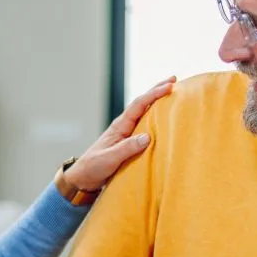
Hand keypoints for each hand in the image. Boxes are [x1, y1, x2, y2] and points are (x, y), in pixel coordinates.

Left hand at [63, 76, 175, 191]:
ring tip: (170, 92)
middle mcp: (123, 126)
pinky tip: (161, 117)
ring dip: (156, 102)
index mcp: (119, 126)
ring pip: (144, 112)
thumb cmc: (93, 167)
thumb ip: (127, 148)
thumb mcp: (110, 158)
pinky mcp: (128, 142)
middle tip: (173, 79)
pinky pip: (144, 124)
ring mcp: (126, 133)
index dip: (154, 94)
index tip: (169, 86)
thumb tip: (147, 137)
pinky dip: (154, 117)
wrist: (83, 177)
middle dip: (156, 90)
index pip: (139, 105)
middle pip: (142, 103)